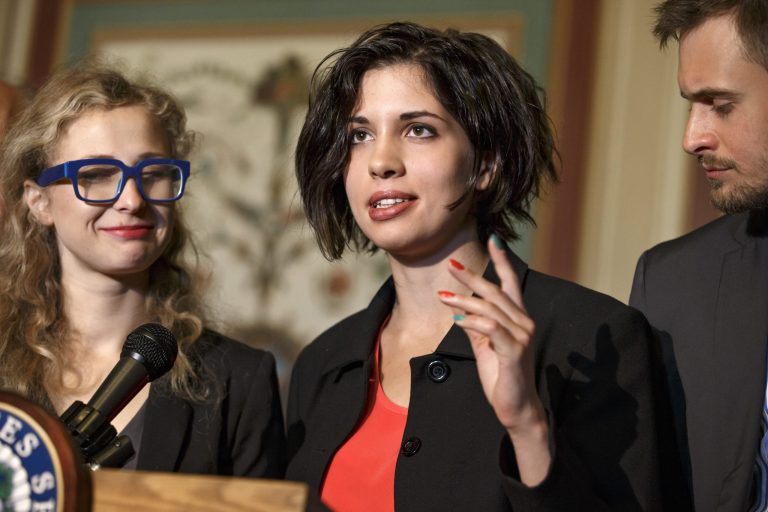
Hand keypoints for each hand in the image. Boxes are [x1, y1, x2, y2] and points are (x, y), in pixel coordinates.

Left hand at [437, 236, 550, 483]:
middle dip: (472, 277)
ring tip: (442, 296)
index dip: (502, 260)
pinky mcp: (514, 351)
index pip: (511, 283)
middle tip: (451, 266)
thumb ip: (477, 326)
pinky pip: (490, 328)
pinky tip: (456, 319)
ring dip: (463, 300)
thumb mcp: (485, 346)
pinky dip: (471, 321)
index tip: (493, 238)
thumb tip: (460, 308)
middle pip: (496, 291)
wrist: (515, 408)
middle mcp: (523, 322)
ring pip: (490, 308)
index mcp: (518, 318)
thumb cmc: (501, 376)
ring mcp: (521, 336)